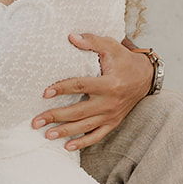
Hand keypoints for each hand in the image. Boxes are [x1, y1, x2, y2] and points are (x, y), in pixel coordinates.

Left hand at [31, 34, 153, 149]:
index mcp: (109, 83)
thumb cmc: (125, 60)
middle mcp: (110, 102)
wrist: (146, 77)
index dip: (62, 88)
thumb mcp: (111, 46)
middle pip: (78, 111)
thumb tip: (71, 37)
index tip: (45, 93)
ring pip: (85, 127)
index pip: (81, 86)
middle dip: (56, 116)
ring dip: (65, 132)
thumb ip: (91, 41)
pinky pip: (97, 136)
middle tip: (36, 121)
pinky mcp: (113, 122)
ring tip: (47, 135)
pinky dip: (83, 143)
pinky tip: (67, 146)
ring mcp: (111, 115)